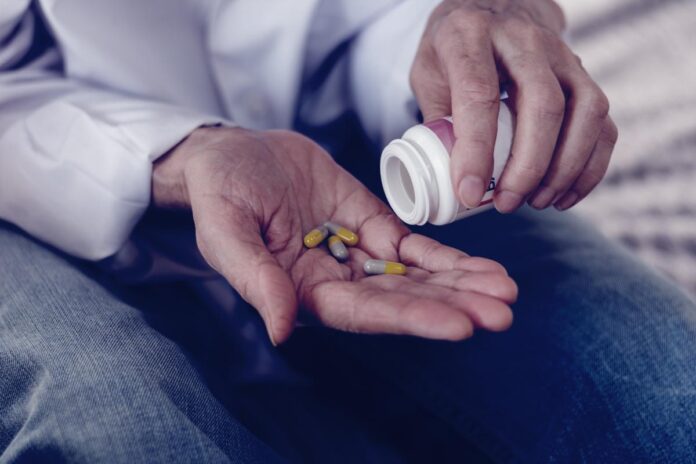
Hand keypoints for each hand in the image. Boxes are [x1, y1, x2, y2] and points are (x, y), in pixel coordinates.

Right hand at [153, 127, 516, 344]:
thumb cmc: (221, 192)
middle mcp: (337, 281)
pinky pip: (413, 244)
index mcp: (302, 291)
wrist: (233, 154)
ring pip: (416, 274)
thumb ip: (255, 278)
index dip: (412, 318)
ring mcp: (357, 253)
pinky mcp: (371, 223)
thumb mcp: (226, 230)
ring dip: (460, 283)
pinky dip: (447, 257)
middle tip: (503, 311)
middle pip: (402, 298)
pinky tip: (483, 266)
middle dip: (452, 305)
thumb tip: (282, 330)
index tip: (460, 325)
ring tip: (506, 289)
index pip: (364, 312)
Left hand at [411, 0, 617, 212]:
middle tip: (506, 203)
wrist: (493, 8)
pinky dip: (589, 166)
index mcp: (470, 35)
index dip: (476, 150)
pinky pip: (603, 122)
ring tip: (537, 202)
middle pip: (542, 105)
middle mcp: (523, 38)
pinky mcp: (584, 74)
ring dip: (565, 169)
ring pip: (585, 111)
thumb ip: (436, 119)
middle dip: (527, 167)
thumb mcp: (427, 74)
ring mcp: (561, 53)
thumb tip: (450, 178)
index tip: (468, 192)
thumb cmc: (453, 51)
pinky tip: (563, 195)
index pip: (479, 94)